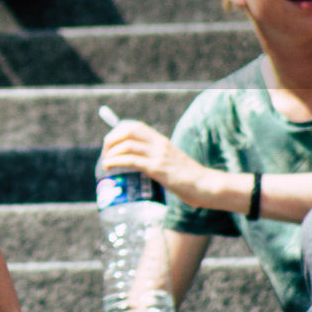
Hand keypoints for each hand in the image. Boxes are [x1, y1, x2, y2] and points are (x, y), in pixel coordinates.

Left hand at [99, 120, 214, 206]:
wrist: (206, 185)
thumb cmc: (188, 178)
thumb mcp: (170, 162)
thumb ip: (156, 159)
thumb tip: (138, 165)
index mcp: (161, 141)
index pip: (135, 126)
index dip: (118, 131)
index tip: (110, 143)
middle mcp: (159, 144)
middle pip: (127, 131)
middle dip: (111, 140)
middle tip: (105, 153)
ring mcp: (158, 155)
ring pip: (126, 145)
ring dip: (110, 153)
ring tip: (105, 163)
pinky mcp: (157, 168)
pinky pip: (131, 160)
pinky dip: (115, 162)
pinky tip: (109, 167)